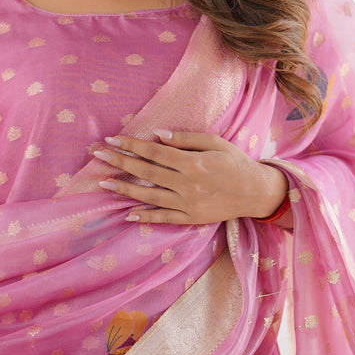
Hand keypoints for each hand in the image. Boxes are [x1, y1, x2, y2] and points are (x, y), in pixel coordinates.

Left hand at [92, 129, 289, 224]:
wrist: (256, 192)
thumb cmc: (236, 163)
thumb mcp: (216, 143)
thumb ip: (187, 139)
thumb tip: (158, 135)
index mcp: (192, 162)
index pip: (154, 152)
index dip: (131, 145)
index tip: (112, 140)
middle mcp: (187, 183)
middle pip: (146, 172)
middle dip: (120, 162)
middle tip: (98, 156)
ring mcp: (188, 204)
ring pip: (150, 196)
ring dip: (125, 189)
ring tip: (104, 182)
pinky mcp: (191, 219)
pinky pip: (164, 218)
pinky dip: (145, 217)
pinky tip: (128, 213)